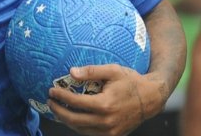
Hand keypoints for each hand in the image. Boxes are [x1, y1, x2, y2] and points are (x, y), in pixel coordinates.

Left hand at [47, 64, 165, 135]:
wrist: (150, 99)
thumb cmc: (131, 81)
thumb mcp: (113, 71)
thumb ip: (91, 71)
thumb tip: (71, 72)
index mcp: (105, 104)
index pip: (76, 102)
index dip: (61, 96)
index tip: (51, 90)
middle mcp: (106, 121)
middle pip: (74, 120)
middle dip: (58, 111)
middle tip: (50, 102)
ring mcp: (109, 131)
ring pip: (80, 130)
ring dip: (66, 121)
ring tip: (58, 110)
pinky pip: (90, 134)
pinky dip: (79, 127)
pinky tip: (73, 118)